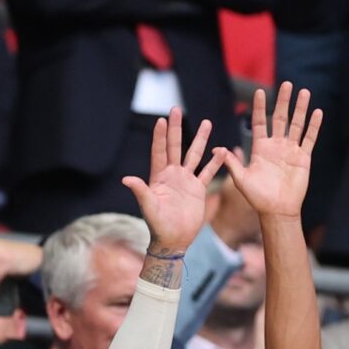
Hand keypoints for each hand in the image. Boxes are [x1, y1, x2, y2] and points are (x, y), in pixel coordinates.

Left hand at [123, 109, 212, 254]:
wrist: (173, 240)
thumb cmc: (158, 225)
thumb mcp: (148, 207)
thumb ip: (140, 191)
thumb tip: (126, 179)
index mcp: (159, 177)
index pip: (159, 151)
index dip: (159, 136)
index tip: (161, 119)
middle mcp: (172, 175)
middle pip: (175, 146)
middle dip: (176, 128)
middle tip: (177, 109)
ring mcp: (186, 181)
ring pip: (194, 155)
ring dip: (199, 139)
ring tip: (206, 122)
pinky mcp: (198, 189)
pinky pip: (208, 172)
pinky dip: (215, 162)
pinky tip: (222, 150)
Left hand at [210, 83, 319, 219]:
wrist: (276, 211)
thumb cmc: (257, 197)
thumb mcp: (241, 179)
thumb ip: (231, 164)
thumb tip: (216, 150)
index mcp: (260, 148)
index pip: (260, 122)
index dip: (260, 107)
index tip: (259, 91)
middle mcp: (276, 146)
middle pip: (280, 118)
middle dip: (282, 101)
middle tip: (285, 84)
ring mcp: (290, 151)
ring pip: (297, 125)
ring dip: (301, 109)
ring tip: (304, 92)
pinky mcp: (303, 158)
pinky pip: (309, 139)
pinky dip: (313, 126)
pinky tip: (317, 112)